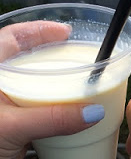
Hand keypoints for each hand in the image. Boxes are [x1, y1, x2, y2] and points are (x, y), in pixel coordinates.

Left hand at [0, 21, 104, 158]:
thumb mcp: (13, 126)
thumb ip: (54, 118)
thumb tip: (93, 112)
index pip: (11, 39)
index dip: (39, 31)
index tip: (65, 33)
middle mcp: (0, 88)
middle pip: (27, 61)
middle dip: (52, 56)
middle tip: (76, 56)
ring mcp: (8, 107)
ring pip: (35, 87)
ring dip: (57, 85)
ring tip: (79, 83)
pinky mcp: (16, 126)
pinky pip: (40, 110)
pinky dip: (56, 109)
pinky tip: (70, 113)